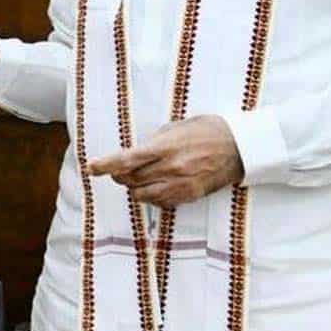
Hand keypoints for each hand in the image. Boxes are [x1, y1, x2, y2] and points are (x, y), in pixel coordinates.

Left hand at [86, 115, 244, 207]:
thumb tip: (136, 153)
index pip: (127, 159)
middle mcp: (171, 168)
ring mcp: (180, 184)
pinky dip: (151, 196)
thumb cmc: (207, 131)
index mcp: (165, 147)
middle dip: (119, 176)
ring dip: (134, 187)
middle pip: (131, 179)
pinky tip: (154, 187)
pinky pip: (161, 202)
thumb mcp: (177, 127)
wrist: (239, 147)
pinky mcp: (189, 195)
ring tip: (136, 178)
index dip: (106, 165)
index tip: (92, 168)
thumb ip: (155, 141)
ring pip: (142, 194)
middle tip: (116, 171)